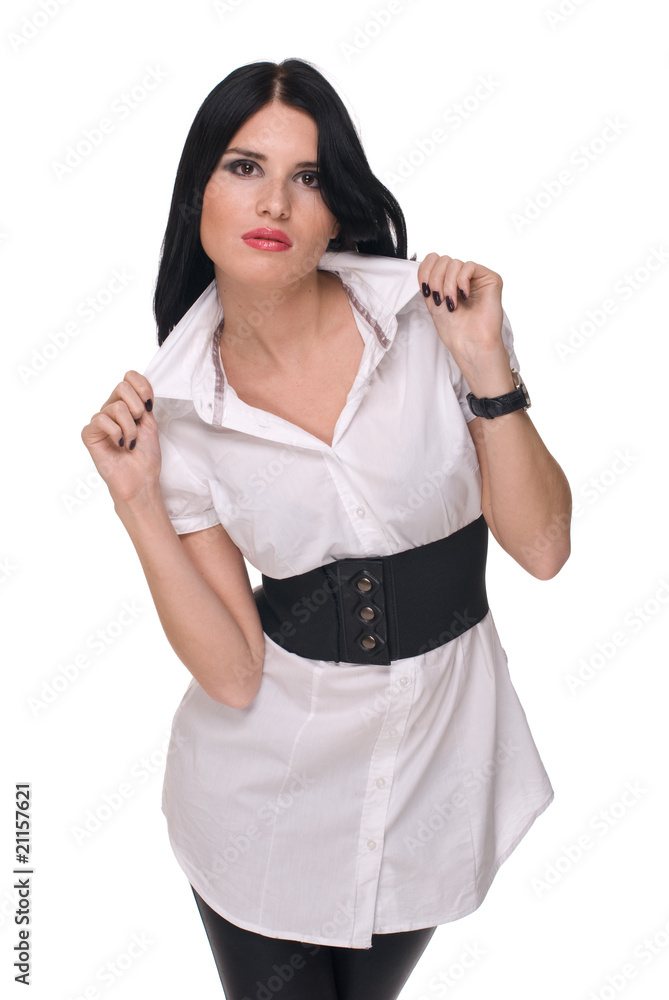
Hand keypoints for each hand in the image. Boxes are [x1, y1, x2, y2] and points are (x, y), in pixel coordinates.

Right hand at [81, 371, 160, 505]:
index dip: (142, 387)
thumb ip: (142, 400)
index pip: (130, 377)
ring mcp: (100, 421)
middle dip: (137, 408)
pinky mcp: (89, 434)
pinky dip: (116, 433)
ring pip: (115, 406)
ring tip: (130, 443)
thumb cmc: (146, 456)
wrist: (141, 479)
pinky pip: (102, 420)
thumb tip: (134, 379)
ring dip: (130, 428)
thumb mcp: (150, 422)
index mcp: (127, 405)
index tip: (149, 406)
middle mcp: (111, 410)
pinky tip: (119, 445)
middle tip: (139, 426)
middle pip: (122, 387)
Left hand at [417, 254, 509, 386]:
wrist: (469, 343)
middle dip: (436, 280)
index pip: (434, 260)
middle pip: (443, 260)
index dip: (426, 271)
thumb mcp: (432, 300)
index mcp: (448, 282)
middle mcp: (462, 278)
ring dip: (448, 284)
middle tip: (440, 299)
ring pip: (455, 263)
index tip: (426, 289)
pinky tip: (464, 295)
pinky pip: (469, 266)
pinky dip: (462, 280)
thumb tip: (427, 261)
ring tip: (452, 302)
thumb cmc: (454, 329)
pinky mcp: (490, 279)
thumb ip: (428, 280)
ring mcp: (476, 278)